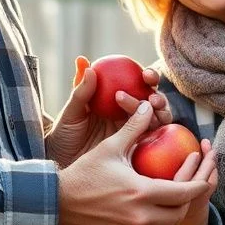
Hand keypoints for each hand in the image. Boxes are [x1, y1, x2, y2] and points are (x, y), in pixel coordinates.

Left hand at [47, 56, 171, 167]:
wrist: (63, 164)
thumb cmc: (64, 136)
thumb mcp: (71, 113)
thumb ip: (80, 90)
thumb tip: (84, 61)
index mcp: (117, 100)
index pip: (138, 84)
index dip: (148, 76)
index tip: (144, 74)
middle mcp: (130, 115)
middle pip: (153, 102)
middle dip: (159, 97)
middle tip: (151, 98)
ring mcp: (135, 133)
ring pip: (157, 120)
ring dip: (161, 113)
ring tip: (152, 112)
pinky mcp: (137, 151)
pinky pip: (152, 142)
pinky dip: (158, 135)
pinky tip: (153, 132)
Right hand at [59, 101, 210, 224]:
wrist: (54, 203)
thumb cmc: (83, 172)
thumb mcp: (110, 147)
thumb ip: (134, 127)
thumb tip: (148, 106)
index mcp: (141, 194)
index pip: (184, 192)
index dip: (199, 182)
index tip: (203, 170)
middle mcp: (140, 219)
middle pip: (179, 213)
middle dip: (186, 197)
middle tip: (187, 180)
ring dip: (166, 209)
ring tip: (165, 190)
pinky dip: (147, 220)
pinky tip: (143, 205)